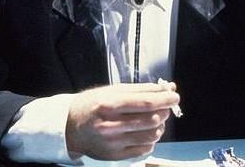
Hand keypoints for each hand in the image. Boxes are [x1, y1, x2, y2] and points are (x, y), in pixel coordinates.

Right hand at [65, 82, 179, 160]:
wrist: (70, 126)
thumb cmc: (93, 103)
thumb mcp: (112, 90)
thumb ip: (139, 89)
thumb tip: (164, 88)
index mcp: (110, 104)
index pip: (146, 103)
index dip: (165, 99)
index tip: (174, 95)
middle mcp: (111, 125)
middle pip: (152, 119)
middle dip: (165, 110)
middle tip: (166, 105)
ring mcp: (113, 143)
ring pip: (151, 135)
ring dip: (160, 125)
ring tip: (157, 118)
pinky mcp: (115, 156)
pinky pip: (144, 149)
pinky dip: (151, 139)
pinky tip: (146, 131)